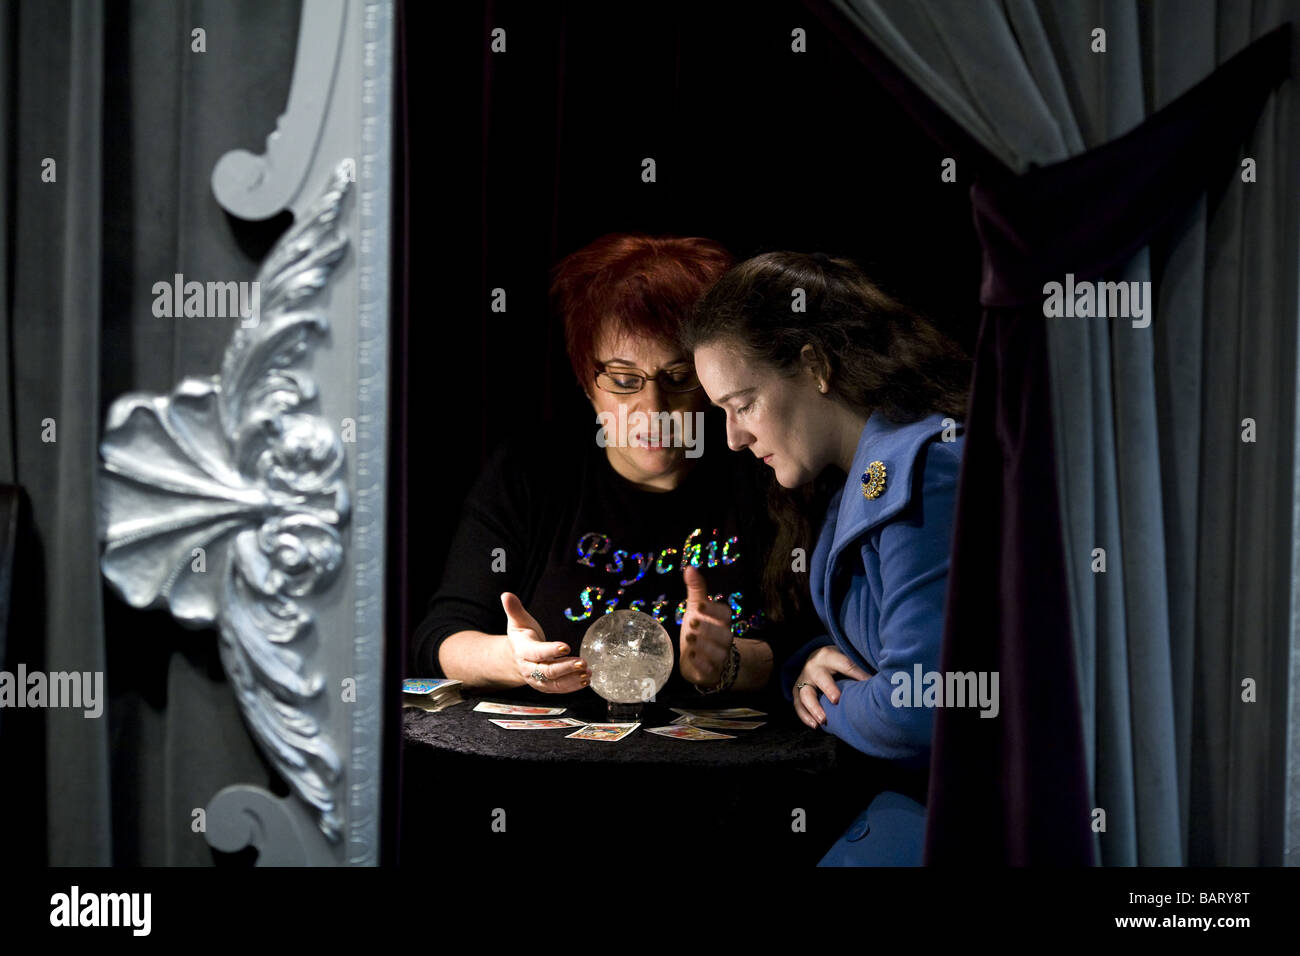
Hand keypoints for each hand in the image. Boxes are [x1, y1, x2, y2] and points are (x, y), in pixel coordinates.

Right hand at [501, 592, 587, 693]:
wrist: (516, 657)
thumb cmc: (522, 636)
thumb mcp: (518, 621)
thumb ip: (514, 609)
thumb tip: (506, 595)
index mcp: (523, 650)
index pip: (536, 652)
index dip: (550, 650)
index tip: (566, 646)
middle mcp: (529, 668)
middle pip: (547, 671)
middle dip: (566, 668)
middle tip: (582, 663)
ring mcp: (537, 680)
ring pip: (555, 683)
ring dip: (572, 679)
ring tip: (587, 673)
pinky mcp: (546, 686)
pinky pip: (559, 689)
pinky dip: (573, 686)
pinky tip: (586, 680)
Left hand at [678, 565, 734, 685]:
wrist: (700, 660)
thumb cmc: (700, 630)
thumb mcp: (696, 609)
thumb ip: (696, 590)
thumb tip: (690, 567)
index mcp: (721, 622)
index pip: (725, 614)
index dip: (714, 610)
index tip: (699, 605)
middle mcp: (723, 640)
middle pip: (725, 635)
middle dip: (709, 629)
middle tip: (692, 623)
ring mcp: (718, 658)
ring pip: (718, 653)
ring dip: (705, 646)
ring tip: (690, 640)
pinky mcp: (710, 672)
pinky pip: (710, 670)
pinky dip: (701, 664)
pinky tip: (691, 656)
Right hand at [793, 645, 872, 728]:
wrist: (815, 660)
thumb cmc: (837, 664)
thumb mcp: (846, 659)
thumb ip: (859, 670)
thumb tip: (883, 682)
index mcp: (829, 656)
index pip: (845, 664)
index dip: (856, 674)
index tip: (867, 684)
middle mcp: (814, 666)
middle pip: (821, 678)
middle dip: (828, 688)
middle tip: (837, 700)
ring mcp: (803, 680)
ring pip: (805, 694)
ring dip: (814, 707)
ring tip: (824, 720)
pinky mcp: (796, 691)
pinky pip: (798, 705)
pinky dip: (805, 716)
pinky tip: (815, 725)